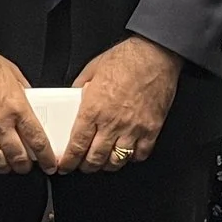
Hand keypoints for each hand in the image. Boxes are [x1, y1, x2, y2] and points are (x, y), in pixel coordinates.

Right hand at [0, 45, 45, 173]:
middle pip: (18, 157)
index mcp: (17, 108)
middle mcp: (0, 123)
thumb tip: (31, 102)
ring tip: (5, 164)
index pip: (38, 141)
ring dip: (4, 166)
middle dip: (24, 166)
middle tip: (25, 164)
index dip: (46, 157)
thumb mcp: (14, 73)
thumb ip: (24, 92)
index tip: (49, 164)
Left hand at [62, 36, 180, 172]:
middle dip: (86, 167)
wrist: (155, 55)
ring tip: (103, 162)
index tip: (66, 165)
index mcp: (93, 109)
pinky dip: (132, 158)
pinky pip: (140, 154)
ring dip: (107, 165)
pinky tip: (127, 153)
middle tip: (83, 165)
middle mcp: (112, 123)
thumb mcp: (92, 70)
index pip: (77, 144)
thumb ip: (80, 88)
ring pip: (117, 160)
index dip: (69, 161)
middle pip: (95, 158)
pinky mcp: (151, 129)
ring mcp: (133, 128)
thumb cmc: (126, 59)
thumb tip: (73, 97)